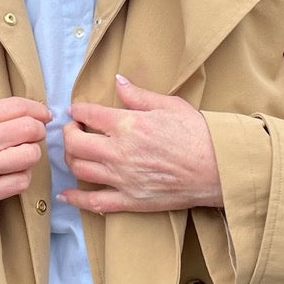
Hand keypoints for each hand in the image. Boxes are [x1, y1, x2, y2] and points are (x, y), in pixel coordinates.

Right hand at [0, 98, 49, 250]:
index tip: (44, 115)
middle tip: (34, 135)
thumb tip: (34, 113)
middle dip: (38, 131)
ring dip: (32, 153)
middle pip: (29, 130)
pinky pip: (20, 182)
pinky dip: (23, 175)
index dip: (38, 110)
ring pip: (29, 156)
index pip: (18, 107)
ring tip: (21, 153)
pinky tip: (12, 171)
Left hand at [59, 75, 221, 214]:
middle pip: (74, 143)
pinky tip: (66, 195)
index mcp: (127, 124)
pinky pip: (95, 202)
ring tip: (75, 152)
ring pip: (79, 169)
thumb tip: (118, 81)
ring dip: (70, 159)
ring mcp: (122, 178)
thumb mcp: (169, 105)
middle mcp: (119, 152)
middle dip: (67, 133)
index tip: (76, 110)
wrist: (217, 168)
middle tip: (73, 129)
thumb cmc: (197, 134)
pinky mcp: (130, 200)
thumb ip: (138, 95)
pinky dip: (76, 199)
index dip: (77, 110)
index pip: (88, 114)